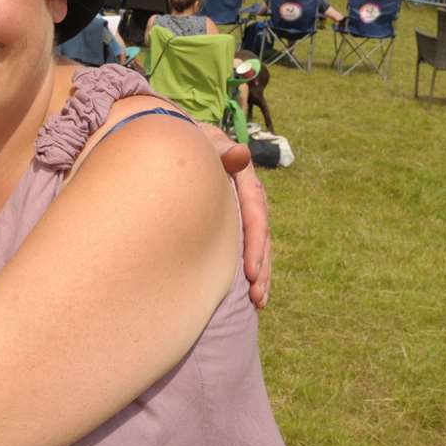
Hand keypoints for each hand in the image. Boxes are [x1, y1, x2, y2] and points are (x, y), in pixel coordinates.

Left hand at [196, 124, 271, 308]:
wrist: (183, 143)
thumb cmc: (190, 145)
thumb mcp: (206, 144)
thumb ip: (222, 152)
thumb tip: (241, 154)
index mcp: (246, 181)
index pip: (255, 215)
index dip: (254, 244)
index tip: (249, 272)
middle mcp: (250, 199)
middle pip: (261, 236)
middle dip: (261, 268)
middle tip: (256, 296)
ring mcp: (243, 212)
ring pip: (258, 246)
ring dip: (260, 275)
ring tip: (258, 302)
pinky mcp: (235, 223)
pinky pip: (247, 247)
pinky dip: (250, 269)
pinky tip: (249, 293)